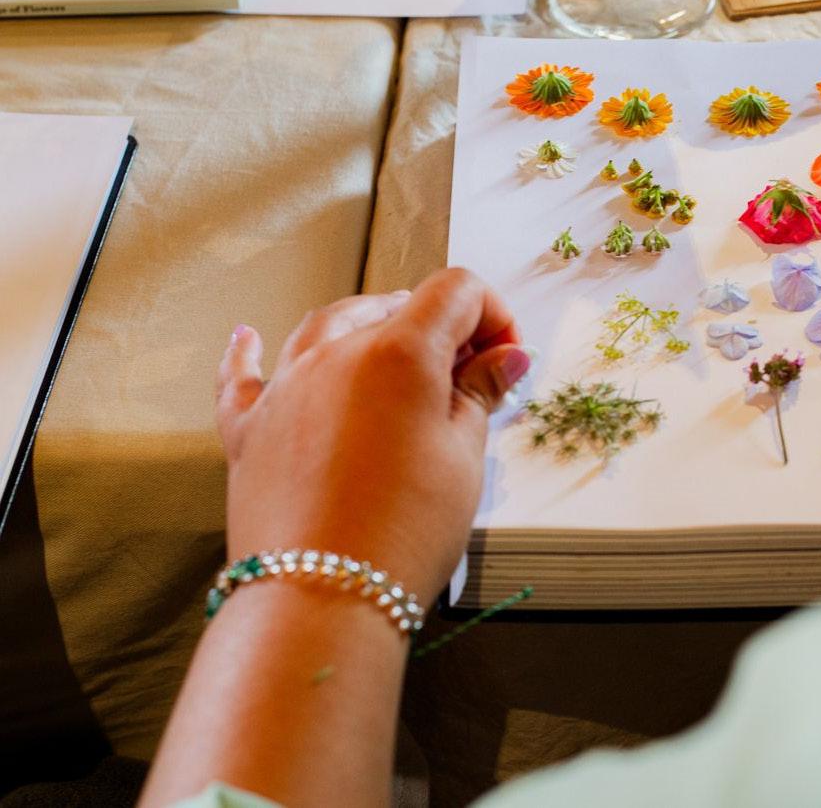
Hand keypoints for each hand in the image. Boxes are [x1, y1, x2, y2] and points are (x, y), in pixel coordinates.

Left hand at [214, 268, 529, 600]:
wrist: (320, 599)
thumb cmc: (401, 532)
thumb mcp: (463, 458)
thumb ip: (479, 393)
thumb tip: (504, 358)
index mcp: (400, 351)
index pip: (455, 292)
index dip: (492, 313)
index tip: (504, 355)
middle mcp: (336, 353)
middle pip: (394, 306)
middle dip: (440, 328)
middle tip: (470, 376)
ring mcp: (287, 387)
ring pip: (328, 326)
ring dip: (369, 329)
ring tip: (397, 355)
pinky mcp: (250, 428)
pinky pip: (244, 375)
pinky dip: (250, 353)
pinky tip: (247, 337)